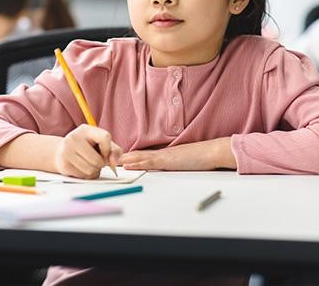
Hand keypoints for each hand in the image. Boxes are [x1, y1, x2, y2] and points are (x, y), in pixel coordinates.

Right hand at [54, 124, 122, 178]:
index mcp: (85, 129)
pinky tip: (83, 168)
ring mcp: (67, 151)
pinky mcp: (64, 165)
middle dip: (101, 164)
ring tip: (91, 164)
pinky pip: (83, 176)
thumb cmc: (87, 147)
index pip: (105, 137)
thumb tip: (115, 161)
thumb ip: (114, 151)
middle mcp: (74, 138)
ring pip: (90, 170)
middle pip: (97, 159)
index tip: (105, 153)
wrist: (61, 151)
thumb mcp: (102, 143)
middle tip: (98, 161)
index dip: (108, 149)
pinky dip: (87, 175)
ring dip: (95, 171)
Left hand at [119, 137, 235, 170]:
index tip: (119, 157)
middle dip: (123, 157)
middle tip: (107, 157)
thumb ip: (175, 163)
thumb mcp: (185, 161)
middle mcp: (162, 153)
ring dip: (125, 159)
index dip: (131, 156)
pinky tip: (127, 164)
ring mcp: (164, 156)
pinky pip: (149, 162)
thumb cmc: (202, 157)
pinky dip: (137, 163)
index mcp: (165, 154)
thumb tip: (170, 167)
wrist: (211, 152)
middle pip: (139, 154)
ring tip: (111, 160)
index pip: (144, 155)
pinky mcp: (168, 160)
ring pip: (140, 157)